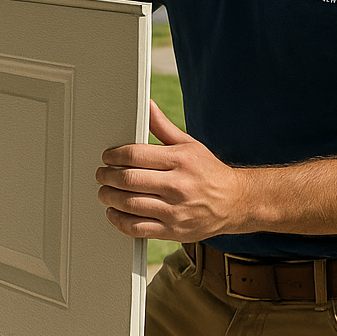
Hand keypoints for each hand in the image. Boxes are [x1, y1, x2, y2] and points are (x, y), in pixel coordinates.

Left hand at [96, 100, 247, 240]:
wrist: (236, 202)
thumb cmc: (209, 172)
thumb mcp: (189, 145)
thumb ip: (163, 127)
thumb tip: (147, 105)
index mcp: (180, 160)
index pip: (135, 155)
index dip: (114, 156)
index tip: (107, 157)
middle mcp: (178, 186)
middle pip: (129, 179)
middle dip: (107, 176)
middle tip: (101, 174)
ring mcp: (175, 210)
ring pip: (130, 204)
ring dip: (109, 198)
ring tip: (104, 192)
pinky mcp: (173, 230)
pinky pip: (138, 228)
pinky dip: (120, 220)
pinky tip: (115, 212)